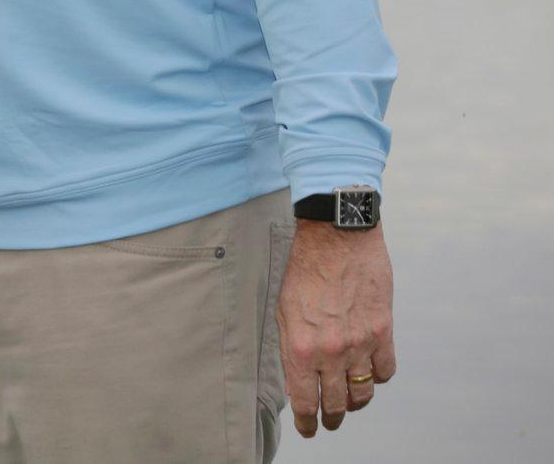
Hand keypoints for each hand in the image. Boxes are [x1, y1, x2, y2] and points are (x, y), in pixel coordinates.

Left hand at [277, 221, 395, 436]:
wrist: (336, 239)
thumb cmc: (304, 271)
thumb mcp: (283, 311)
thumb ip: (291, 348)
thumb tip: (296, 380)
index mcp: (300, 347)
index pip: (305, 400)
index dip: (307, 422)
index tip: (308, 429)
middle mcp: (331, 352)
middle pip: (336, 403)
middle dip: (331, 417)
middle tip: (329, 420)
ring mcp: (360, 344)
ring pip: (363, 393)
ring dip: (355, 402)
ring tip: (350, 403)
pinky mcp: (383, 332)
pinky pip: (385, 371)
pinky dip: (378, 377)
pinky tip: (370, 372)